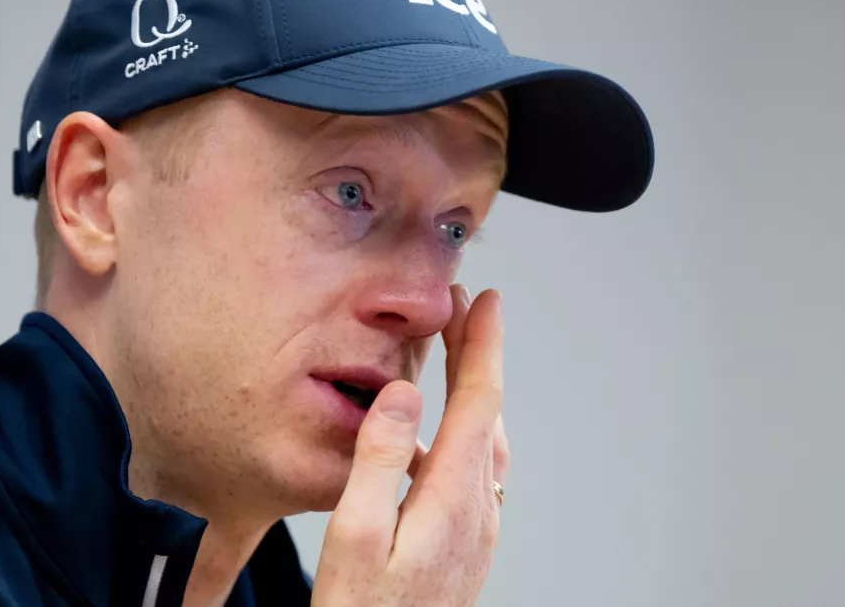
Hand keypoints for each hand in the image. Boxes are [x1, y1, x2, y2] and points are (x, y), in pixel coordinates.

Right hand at [311, 286, 510, 606]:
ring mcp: (479, 529)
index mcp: (454, 497)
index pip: (480, 400)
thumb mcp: (354, 536)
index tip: (485, 300)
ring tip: (458, 355)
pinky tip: (449, 431)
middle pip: (489, 412)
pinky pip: (480, 465)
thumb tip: (406, 393)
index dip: (483, 344)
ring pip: (489, 438)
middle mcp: (480, 509)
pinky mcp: (469, 543)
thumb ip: (380, 458)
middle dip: (478, 355)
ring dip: (476, 389)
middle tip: (464, 311)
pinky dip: (470, 426)